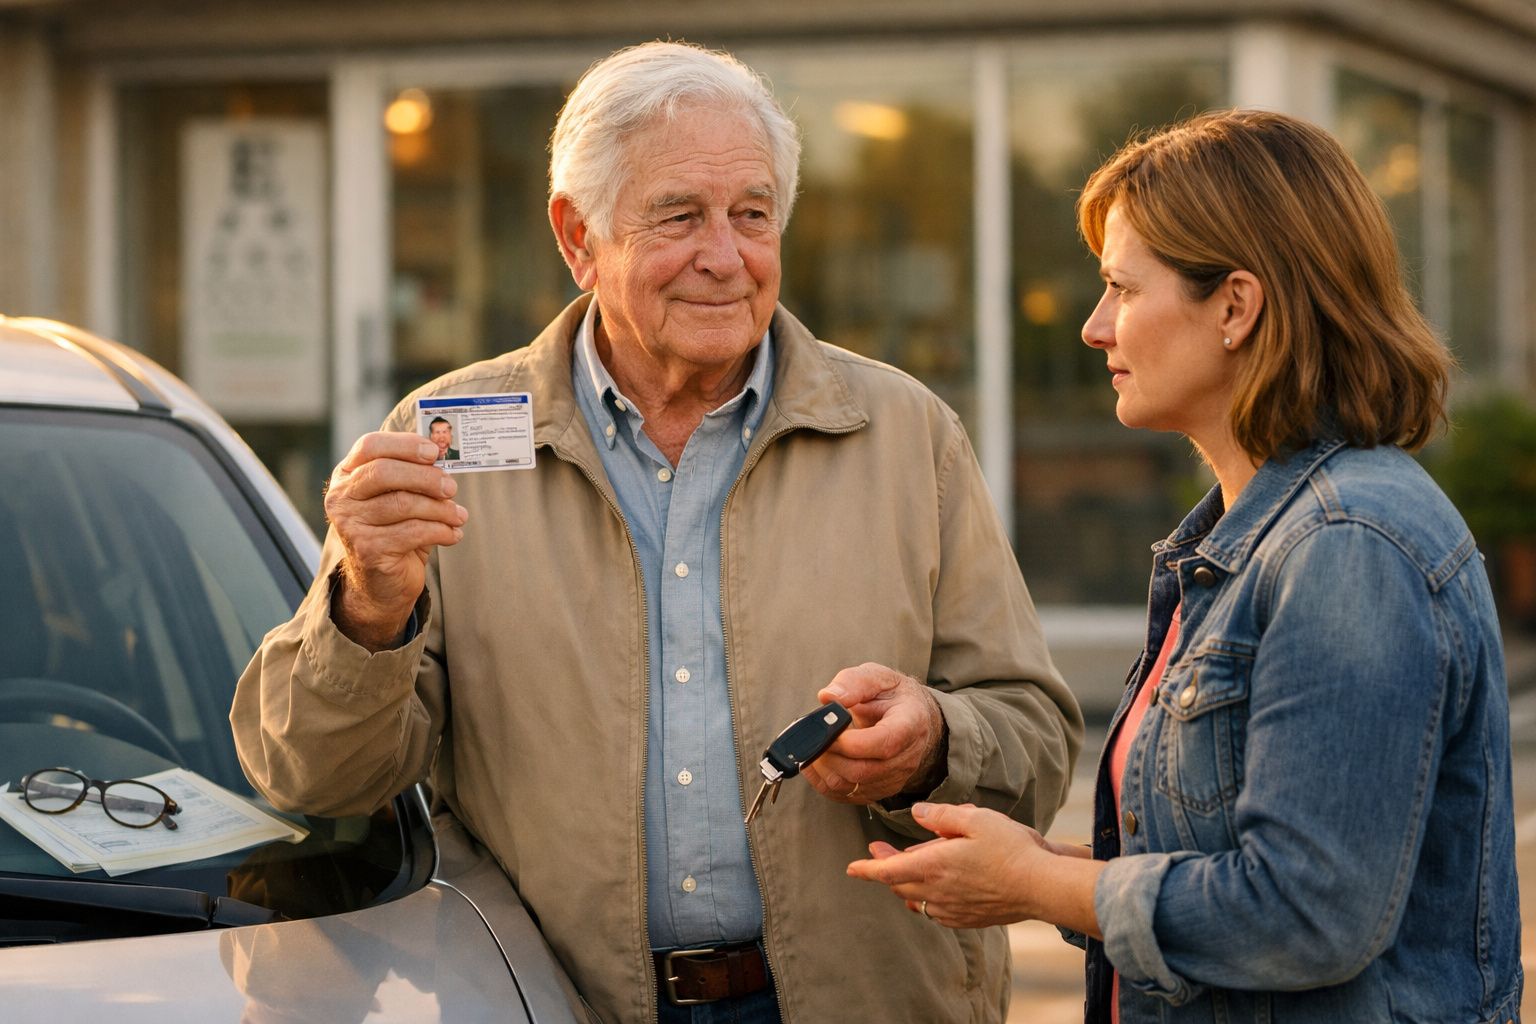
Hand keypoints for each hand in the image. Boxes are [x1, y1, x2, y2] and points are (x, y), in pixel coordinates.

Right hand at [323, 431, 468, 649]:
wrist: (381, 585)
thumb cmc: (394, 532)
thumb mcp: (400, 498)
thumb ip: (413, 476)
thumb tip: (444, 457)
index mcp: (347, 475)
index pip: (370, 445)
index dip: (404, 444)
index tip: (434, 451)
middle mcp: (342, 497)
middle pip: (384, 472)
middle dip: (425, 477)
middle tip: (451, 487)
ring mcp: (351, 524)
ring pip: (403, 503)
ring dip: (440, 508)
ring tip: (458, 515)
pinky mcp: (368, 549)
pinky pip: (413, 532)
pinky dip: (441, 531)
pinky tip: (452, 534)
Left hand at [799, 663, 944, 803]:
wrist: (912, 717)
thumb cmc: (893, 696)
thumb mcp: (878, 677)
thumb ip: (853, 682)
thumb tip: (828, 697)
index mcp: (910, 723)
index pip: (885, 743)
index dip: (852, 742)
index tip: (830, 731)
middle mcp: (907, 756)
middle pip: (864, 770)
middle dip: (831, 755)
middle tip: (815, 737)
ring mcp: (895, 777)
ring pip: (852, 786)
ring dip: (825, 768)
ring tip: (815, 746)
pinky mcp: (880, 790)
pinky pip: (847, 796)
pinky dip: (824, 781)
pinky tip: (816, 762)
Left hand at [845, 802, 1049, 928]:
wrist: (1041, 886)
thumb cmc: (1011, 849)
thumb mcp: (975, 819)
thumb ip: (941, 816)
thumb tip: (916, 813)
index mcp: (934, 866)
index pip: (888, 871)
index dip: (866, 869)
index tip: (851, 867)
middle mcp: (938, 892)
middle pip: (898, 885)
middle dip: (885, 868)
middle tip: (878, 851)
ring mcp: (952, 910)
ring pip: (916, 899)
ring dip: (906, 883)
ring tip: (908, 864)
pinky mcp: (967, 920)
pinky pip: (935, 911)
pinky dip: (926, 897)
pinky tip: (935, 886)